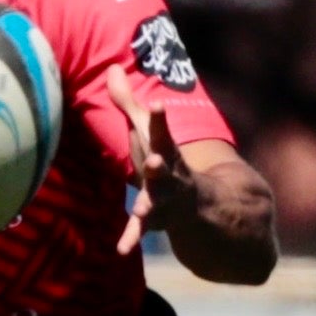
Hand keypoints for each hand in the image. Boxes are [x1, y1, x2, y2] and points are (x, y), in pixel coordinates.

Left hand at [109, 69, 192, 258]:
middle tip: (155, 161)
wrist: (205, 203)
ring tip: (143, 211)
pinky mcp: (158, 221)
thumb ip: (126, 101)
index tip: (159, 103)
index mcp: (166, 150)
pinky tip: (121, 249)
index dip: (160, 118)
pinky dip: (132, 238)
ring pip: (159, 201)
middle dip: (160, 164)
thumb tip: (110, 67)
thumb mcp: (147, 131)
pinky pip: (143, 231)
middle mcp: (171, 174)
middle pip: (165, 168)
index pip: (162, 131)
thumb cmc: (165, 158)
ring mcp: (168, 200)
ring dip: (150, 205)